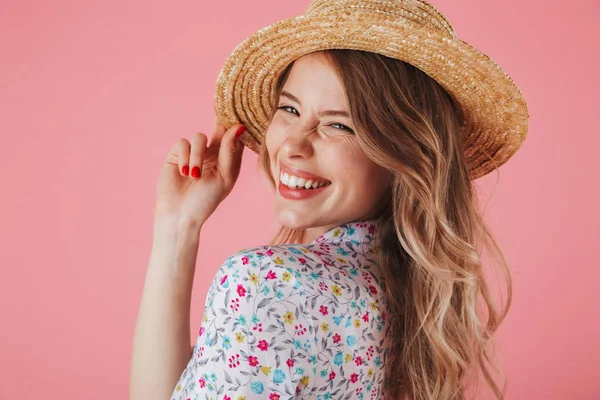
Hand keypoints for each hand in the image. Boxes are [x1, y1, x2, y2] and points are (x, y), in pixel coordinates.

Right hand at [154, 106, 245, 226]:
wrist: (181, 214)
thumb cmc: (207, 199)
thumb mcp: (225, 177)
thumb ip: (230, 151)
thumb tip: (238, 126)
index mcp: (227, 159)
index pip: (233, 136)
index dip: (236, 122)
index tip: (242, 107)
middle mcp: (212, 153)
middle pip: (218, 128)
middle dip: (220, 118)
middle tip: (221, 104)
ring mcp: (194, 153)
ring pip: (199, 137)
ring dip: (198, 156)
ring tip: (193, 175)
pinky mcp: (177, 155)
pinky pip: (183, 144)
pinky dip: (185, 157)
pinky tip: (184, 172)